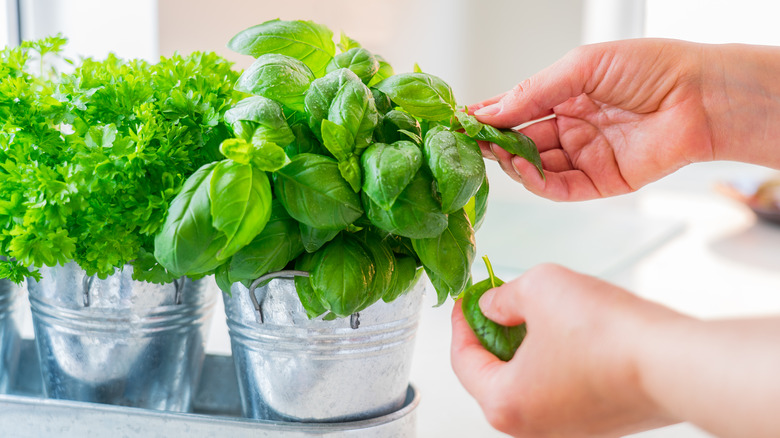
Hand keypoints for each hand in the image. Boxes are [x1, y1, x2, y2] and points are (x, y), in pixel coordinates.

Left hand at [451, 263, 681, 436]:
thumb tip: (493, 305)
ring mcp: (567, 429)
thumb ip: (503, 297)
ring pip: (528, 380)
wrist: (673, 362)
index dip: (462, 322)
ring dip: (525, 346)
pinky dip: (554, 360)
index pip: (463, 360)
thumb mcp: (537, 288)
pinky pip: (560, 388)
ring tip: (535, 311)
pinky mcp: (597, 422)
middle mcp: (532, 427)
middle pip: (494, 374)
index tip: (468, 298)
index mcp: (505, 403)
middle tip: (498, 301)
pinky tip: (567, 332)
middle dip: (493, 334)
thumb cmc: (606, 334)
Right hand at [471, 39, 779, 200]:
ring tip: (495, 152)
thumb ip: (534, 91)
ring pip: (534, 167)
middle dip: (494, 141)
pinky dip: (536, 181)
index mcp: (565, 96)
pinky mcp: (598, 183)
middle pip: (520, 141)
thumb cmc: (650, 68)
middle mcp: (571, 128)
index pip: (517, 109)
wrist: (700, 96)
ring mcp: (583, 157)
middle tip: (469, 141)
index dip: (489, 115)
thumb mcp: (580, 67)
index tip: (461, 119)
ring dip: (511, 162)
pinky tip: (522, 167)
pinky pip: (558, 188)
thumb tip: (489, 110)